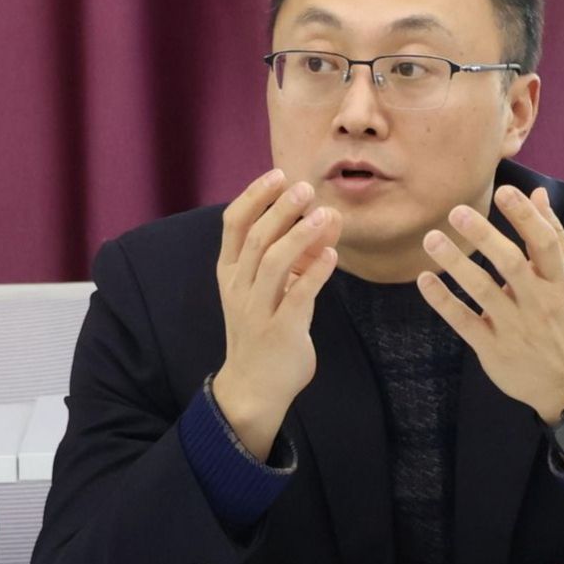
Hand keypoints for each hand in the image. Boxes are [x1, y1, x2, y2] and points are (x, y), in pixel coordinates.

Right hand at [210, 169, 342, 458]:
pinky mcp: (280, 331)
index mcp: (230, 273)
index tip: (278, 175)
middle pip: (255, 238)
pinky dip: (315, 274)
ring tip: (324, 215)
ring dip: (299, 236)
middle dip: (280, 209)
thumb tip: (328, 216)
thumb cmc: (264, 331)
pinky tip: (333, 255)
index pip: (234, 224)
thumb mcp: (275, 289)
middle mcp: (238, 288)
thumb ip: (300, 254)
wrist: (254, 388)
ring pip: (272, 263)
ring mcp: (257, 310)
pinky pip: (297, 297)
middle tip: (305, 187)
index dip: (254, 196)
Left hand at [416, 185, 563, 421]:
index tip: (503, 191)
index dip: (524, 216)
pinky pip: (464, 321)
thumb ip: (555, 235)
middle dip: (483, 236)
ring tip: (431, 239)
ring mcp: (514, 327)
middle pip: (510, 263)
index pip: (544, 243)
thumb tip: (538, 193)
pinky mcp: (493, 348)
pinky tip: (425, 279)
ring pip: (482, 291)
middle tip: (456, 211)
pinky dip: (443, 301)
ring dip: (455, 264)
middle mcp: (539, 302)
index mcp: (560, 282)